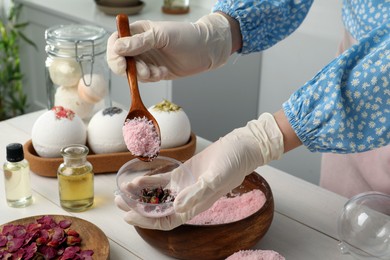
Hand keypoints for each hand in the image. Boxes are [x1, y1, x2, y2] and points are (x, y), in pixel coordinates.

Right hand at [106, 13, 231, 81]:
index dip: (115, 54)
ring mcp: (147, 59)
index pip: (116, 42)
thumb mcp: (162, 36)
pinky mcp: (155, 71)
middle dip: (129, 69)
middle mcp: (140, 46)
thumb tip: (118, 47)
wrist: (206, 50)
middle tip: (143, 72)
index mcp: (138, 32)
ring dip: (143, 75)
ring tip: (157, 71)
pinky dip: (152, 78)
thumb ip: (139, 42)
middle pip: (121, 60)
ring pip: (133, 72)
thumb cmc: (187, 36)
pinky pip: (145, 79)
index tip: (123, 64)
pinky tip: (163, 72)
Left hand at [115, 113, 283, 229]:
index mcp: (195, 206)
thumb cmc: (232, 165)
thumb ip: (196, 193)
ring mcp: (184, 186)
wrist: (239, 147)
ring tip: (122, 192)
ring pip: (157, 195)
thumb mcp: (215, 180)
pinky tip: (137, 179)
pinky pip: (162, 180)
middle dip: (137, 208)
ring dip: (140, 195)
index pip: (167, 220)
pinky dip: (149, 181)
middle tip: (119, 203)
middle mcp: (187, 199)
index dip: (147, 221)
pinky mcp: (182, 173)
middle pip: (158, 209)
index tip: (130, 216)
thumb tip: (176, 207)